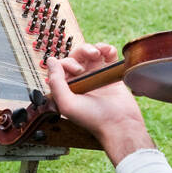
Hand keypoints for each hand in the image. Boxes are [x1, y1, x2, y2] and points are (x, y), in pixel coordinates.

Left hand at [46, 42, 155, 166]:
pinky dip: (107, 49)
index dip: (68, 63)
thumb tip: (51, 61)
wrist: (120, 124)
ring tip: (100, 53)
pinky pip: (107, 55)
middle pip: (76, 56)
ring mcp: (96, 76)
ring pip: (91, 53)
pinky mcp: (110, 74)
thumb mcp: (67, 104)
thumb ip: (56, 82)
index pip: (62, 66)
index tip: (78, 71)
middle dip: (82, 51)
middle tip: (92, 55)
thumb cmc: (93, 118)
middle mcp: (81, 81)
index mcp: (68, 88)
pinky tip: (110, 52)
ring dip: (94, 48)